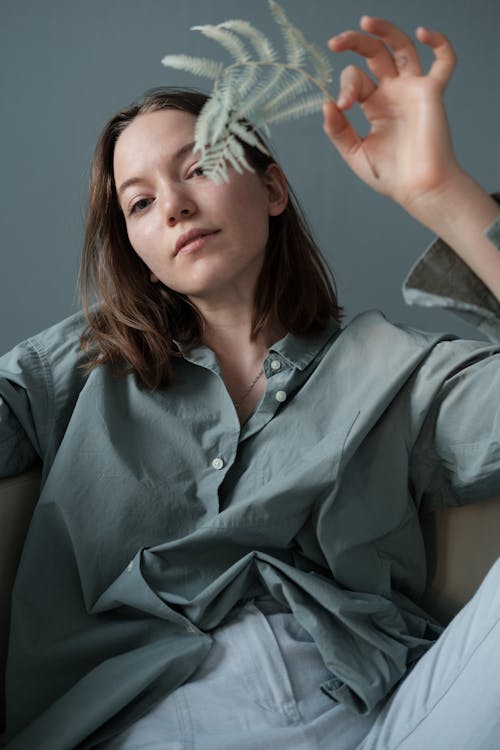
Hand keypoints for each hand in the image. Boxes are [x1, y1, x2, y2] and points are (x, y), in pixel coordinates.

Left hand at [323, 17, 460, 215]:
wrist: (418, 190)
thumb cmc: (391, 177)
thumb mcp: (355, 154)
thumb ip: (338, 130)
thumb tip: (325, 104)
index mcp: (375, 106)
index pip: (356, 80)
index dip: (345, 88)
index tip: (342, 106)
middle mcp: (394, 93)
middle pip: (374, 55)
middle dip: (354, 43)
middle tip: (335, 42)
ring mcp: (412, 90)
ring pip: (401, 48)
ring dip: (384, 30)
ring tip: (365, 21)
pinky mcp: (432, 93)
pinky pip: (444, 61)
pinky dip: (438, 42)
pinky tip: (422, 32)